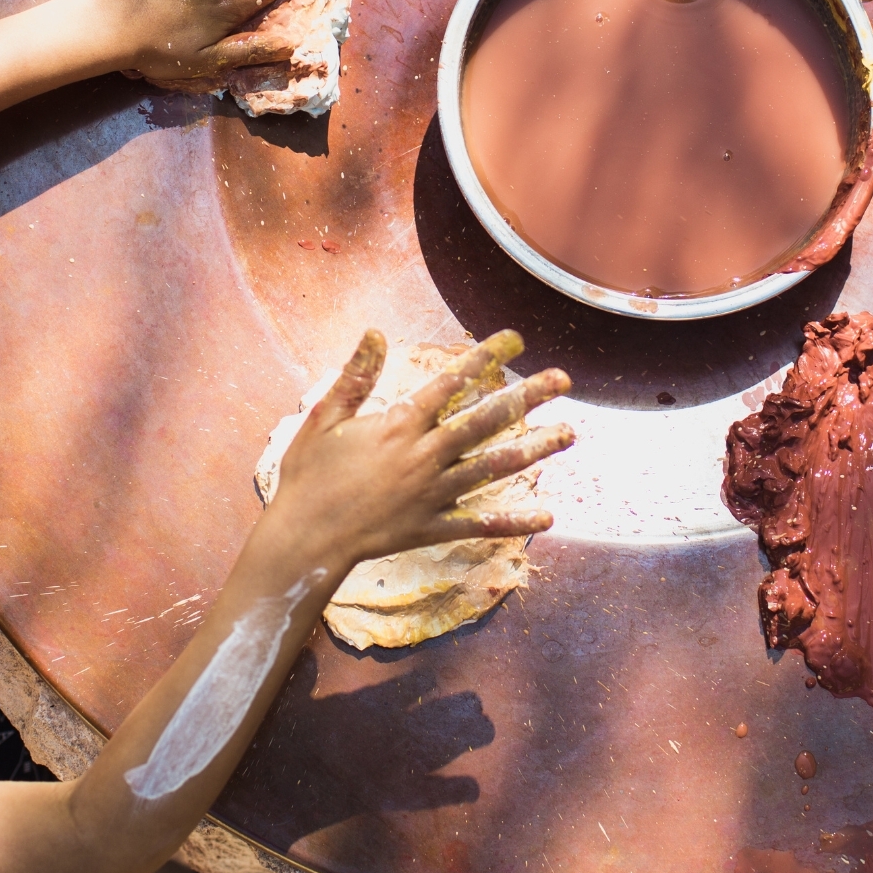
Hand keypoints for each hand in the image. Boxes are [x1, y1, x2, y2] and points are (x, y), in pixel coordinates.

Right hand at [266, 330, 574, 571]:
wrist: (303, 540)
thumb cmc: (307, 477)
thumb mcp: (322, 418)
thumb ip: (354, 376)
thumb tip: (374, 332)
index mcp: (399, 426)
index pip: (450, 383)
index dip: (484, 358)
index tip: (514, 339)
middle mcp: (423, 456)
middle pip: (484, 421)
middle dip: (526, 397)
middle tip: (562, 380)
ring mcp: (431, 494)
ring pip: (492, 467)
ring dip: (533, 449)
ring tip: (569, 434)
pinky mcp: (431, 527)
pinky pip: (478, 524)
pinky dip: (512, 521)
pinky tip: (546, 518)